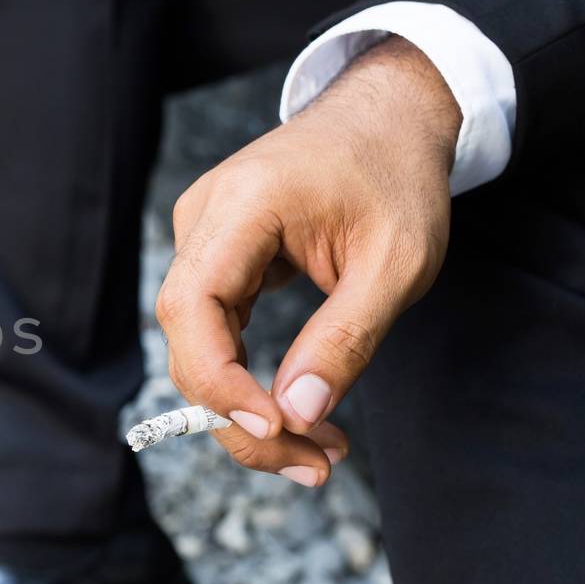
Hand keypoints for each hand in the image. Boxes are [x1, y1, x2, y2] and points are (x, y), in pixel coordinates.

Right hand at [154, 36, 460, 485]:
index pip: (193, 306)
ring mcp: (203, 238)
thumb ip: (344, 340)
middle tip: (311, 467)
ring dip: (246, 410)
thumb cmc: (396, 177)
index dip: (219, 379)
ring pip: (198, 346)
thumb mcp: (396, 265)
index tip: (275, 428)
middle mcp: (203, 220)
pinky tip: (292, 417)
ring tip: (315, 456)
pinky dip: (248, 382)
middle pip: (188, 339)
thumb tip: (298, 415)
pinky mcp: (217, 258)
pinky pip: (215, 334)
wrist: (388, 116)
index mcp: (241, 205)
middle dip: (239, 416)